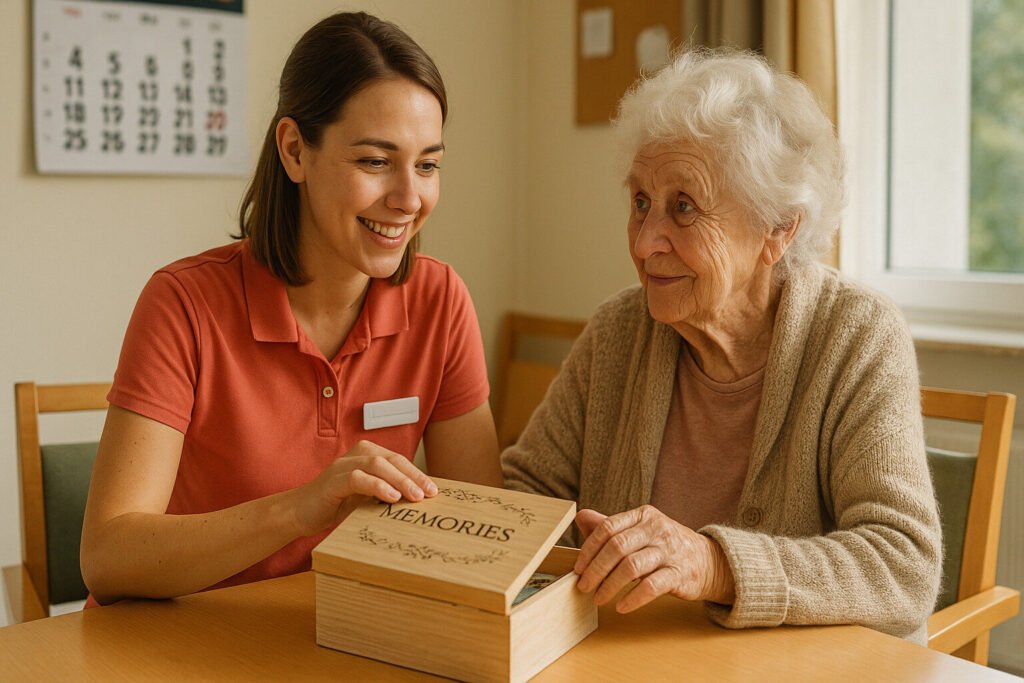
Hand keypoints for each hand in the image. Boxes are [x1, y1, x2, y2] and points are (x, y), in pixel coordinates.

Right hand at [291, 440, 437, 536]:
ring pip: (376, 465)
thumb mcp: (366, 497)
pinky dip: (376, 486)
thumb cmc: (336, 504)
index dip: (417, 473)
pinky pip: (357, 478)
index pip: (398, 460)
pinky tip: (390, 496)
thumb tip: (418, 501)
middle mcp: (355, 455)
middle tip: (429, 493)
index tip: (434, 490)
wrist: (300, 512)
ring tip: (414, 497)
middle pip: (391, 459)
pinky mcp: (332, 481)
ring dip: (399, 480)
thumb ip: (387, 493)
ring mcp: (343, 466)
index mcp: (366, 455)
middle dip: (413, 476)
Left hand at [573, 506, 734, 612]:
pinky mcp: (679, 574)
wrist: (708, 561)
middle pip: (617, 547)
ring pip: (632, 567)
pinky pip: (651, 587)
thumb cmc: (665, 546)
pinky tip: (621, 606)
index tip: (578, 568)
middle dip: (596, 569)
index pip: (609, 528)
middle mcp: (656, 529)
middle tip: (583, 586)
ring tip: (598, 598)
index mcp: (643, 516)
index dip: (589, 549)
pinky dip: (633, 598)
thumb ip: (611, 526)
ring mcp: (669, 551)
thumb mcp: (640, 530)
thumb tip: (581, 517)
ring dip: (610, 585)